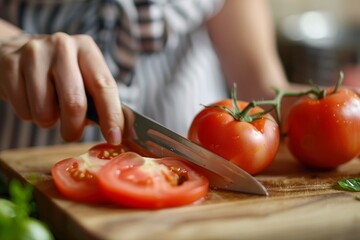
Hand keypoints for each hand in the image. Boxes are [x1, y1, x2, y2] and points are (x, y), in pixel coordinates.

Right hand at [0, 32, 123, 144]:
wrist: (18, 53)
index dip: (111, 116)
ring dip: (49, 122)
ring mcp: (34, 54)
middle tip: (72, 133)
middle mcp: (62, 46)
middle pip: (74, 102)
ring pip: (45, 111)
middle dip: (74, 128)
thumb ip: (101, 101)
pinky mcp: (10, 65)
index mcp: (86, 49)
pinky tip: (31, 100)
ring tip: (48, 109)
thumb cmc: (60, 74)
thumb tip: (121, 132)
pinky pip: (23, 110)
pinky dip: (30, 116)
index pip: (103, 86)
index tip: (115, 138)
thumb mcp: (83, 77)